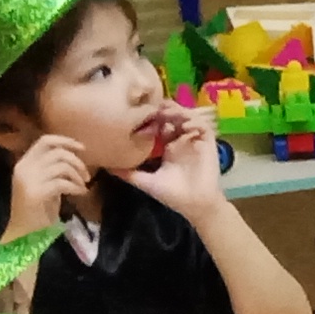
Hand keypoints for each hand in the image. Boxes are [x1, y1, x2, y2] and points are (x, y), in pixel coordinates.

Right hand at [0, 132, 96, 245]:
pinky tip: (80, 193)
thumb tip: (74, 157)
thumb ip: (53, 168)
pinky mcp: (36, 193)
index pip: (45, 141)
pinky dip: (76, 187)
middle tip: (86, 176)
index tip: (82, 148)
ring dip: (77, 176)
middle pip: (58, 152)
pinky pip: (62, 183)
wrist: (21, 229)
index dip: (66, 141)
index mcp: (25, 162)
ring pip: (62, 166)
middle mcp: (24, 168)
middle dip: (77, 162)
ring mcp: (28, 180)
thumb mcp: (44, 182)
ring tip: (81, 186)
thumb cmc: (36, 207)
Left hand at [134, 100, 227, 218]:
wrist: (194, 205)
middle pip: (174, 116)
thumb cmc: (172, 195)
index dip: (152, 117)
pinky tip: (184, 126)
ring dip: (179, 112)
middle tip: (155, 108)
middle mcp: (181, 140)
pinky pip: (203, 127)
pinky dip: (195, 122)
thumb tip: (107, 166)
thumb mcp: (145, 181)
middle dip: (165, 110)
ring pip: (188, 117)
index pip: (160, 124)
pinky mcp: (207, 144)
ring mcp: (194, 141)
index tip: (141, 114)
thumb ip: (128, 173)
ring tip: (169, 114)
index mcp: (167, 146)